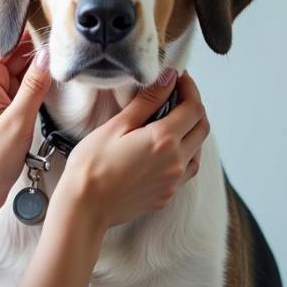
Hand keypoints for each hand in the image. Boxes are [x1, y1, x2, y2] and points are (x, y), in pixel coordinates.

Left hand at [0, 29, 52, 212]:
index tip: (48, 20)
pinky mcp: (4, 109)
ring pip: (19, 68)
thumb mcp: (19, 119)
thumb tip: (48, 55)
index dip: (24, 27)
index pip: (3, 38)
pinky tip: (53, 82)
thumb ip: (34, 84)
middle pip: (13, 51)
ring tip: (64, 59)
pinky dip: (36, 83)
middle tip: (65, 42)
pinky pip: (21, 86)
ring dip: (38, 65)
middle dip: (37, 45)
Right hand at [58, 69, 208, 230]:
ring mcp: (173, 182)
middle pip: (202, 128)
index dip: (190, 88)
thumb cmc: (91, 166)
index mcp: (164, 140)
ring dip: (191, 133)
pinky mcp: (166, 195)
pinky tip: (164, 151)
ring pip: (197, 150)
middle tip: (176, 96)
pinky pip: (186, 171)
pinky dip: (183, 154)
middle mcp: (176, 161)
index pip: (194, 107)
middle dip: (194, 107)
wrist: (84, 208)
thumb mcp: (116, 126)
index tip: (179, 78)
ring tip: (171, 123)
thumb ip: (147, 101)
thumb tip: (169, 78)